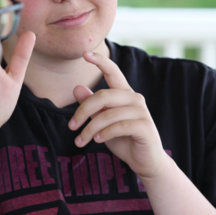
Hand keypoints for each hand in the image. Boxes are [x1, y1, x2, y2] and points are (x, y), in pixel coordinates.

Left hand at [69, 50, 169, 178]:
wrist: (144, 161)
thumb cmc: (122, 139)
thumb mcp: (101, 122)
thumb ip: (91, 105)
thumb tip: (76, 87)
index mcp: (124, 94)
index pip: (113, 72)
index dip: (100, 61)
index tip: (84, 53)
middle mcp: (134, 98)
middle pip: (103, 96)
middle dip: (82, 111)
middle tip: (71, 126)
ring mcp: (141, 112)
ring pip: (107, 114)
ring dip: (89, 129)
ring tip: (80, 141)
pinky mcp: (145, 126)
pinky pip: (118, 126)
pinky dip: (103, 134)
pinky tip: (97, 140)